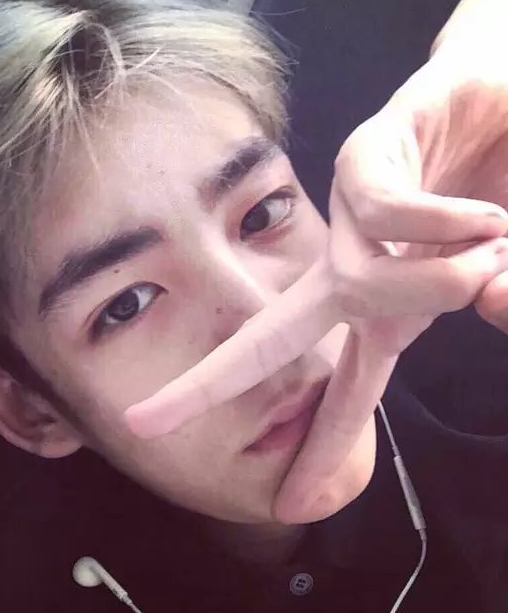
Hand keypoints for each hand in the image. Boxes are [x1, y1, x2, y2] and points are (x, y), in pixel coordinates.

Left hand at [124, 0, 507, 446]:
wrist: (498, 104)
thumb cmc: (495, 192)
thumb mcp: (496, 269)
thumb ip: (495, 291)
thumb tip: (493, 300)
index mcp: (378, 309)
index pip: (341, 389)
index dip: (319, 450)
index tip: (285, 509)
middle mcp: (349, 269)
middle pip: (268, 340)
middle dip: (206, 385)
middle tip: (141, 425)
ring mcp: (346, 217)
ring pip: (354, 283)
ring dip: (437, 280)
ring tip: (493, 240)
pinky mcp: (362, 157)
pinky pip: (385, 214)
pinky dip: (448, 223)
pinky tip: (484, 212)